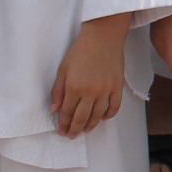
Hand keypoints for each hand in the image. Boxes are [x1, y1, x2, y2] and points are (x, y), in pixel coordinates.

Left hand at [51, 14, 129, 136]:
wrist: (103, 37)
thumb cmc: (81, 50)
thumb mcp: (63, 69)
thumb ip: (57, 91)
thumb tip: (54, 109)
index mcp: (74, 87)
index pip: (67, 112)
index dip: (64, 124)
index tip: (62, 131)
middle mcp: (90, 91)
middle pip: (82, 117)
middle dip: (75, 129)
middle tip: (72, 135)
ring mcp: (106, 90)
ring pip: (98, 115)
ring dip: (91, 125)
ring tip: (86, 130)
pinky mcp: (117, 86)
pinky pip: (115, 106)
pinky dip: (109, 115)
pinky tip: (103, 118)